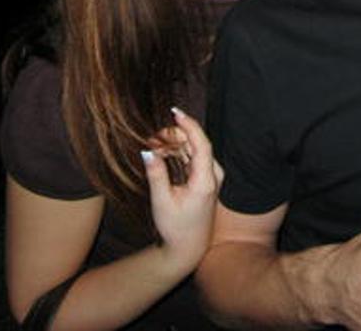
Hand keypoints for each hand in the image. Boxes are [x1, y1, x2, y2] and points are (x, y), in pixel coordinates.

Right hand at [142, 108, 223, 268]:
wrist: (189, 246)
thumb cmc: (176, 227)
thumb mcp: (162, 201)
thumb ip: (156, 174)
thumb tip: (147, 151)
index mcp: (205, 181)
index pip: (201, 144)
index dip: (189, 125)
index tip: (175, 112)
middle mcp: (213, 175)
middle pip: (196, 144)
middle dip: (173, 136)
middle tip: (150, 138)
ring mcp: (212, 176)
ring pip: (193, 149)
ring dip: (174, 144)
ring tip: (152, 146)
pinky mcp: (206, 178)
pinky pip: (192, 157)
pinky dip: (177, 152)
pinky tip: (161, 153)